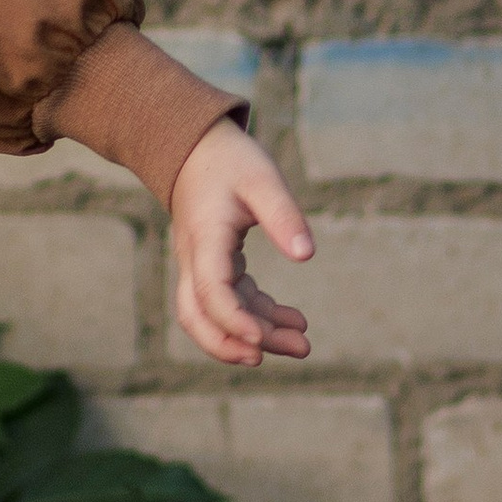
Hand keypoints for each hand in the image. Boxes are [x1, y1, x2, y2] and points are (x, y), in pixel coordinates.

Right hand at [170, 118, 313, 367]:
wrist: (197, 149)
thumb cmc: (232, 161)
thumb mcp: (263, 180)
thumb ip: (284, 216)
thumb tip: (306, 256)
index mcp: (205, 237)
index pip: (209, 291)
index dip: (233, 320)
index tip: (262, 339)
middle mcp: (194, 258)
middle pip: (197, 316)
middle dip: (233, 344)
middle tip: (283, 352)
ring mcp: (200, 266)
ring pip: (214, 316)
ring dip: (254, 335)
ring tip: (302, 344)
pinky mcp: (213, 267)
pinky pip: (230, 303)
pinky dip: (258, 317)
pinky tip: (293, 322)